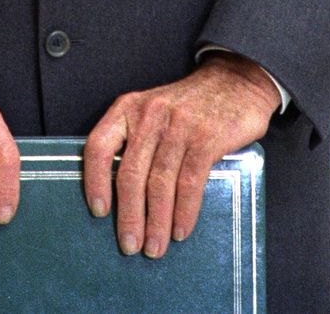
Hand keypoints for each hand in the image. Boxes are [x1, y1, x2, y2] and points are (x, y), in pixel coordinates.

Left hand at [82, 53, 277, 258]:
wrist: (234, 81)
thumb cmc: (188, 106)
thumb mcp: (153, 111)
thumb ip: (137, 142)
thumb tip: (122, 197)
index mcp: (128, 108)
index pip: (99, 146)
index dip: (94, 182)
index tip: (99, 212)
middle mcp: (149, 115)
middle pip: (130, 174)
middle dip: (129, 217)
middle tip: (130, 246)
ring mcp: (178, 126)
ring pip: (159, 183)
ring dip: (156, 222)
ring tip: (155, 247)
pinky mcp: (206, 137)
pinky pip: (189, 182)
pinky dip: (184, 211)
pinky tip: (181, 230)